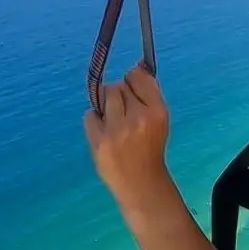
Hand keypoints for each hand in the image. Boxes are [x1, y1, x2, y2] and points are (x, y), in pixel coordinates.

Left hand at [83, 65, 171, 197]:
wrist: (140, 183)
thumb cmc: (149, 148)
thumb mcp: (159, 120)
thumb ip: (148, 93)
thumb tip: (137, 66)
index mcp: (157, 112)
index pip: (138, 77)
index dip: (132, 81)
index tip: (132, 92)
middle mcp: (138, 118)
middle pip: (118, 86)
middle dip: (119, 95)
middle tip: (124, 114)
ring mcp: (117, 130)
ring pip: (103, 96)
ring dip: (106, 105)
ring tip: (114, 123)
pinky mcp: (99, 141)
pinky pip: (89, 114)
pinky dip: (95, 121)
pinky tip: (104, 133)